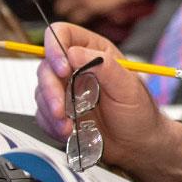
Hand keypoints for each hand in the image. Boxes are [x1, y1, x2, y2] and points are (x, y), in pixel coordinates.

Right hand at [35, 22, 181, 181]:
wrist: (138, 146)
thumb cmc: (139, 113)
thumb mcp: (128, 87)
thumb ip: (104, 66)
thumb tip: (74, 52)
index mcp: (96, 52)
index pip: (64, 35)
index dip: (55, 47)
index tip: (63, 69)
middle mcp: (77, 68)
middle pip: (46, 66)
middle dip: (51, 90)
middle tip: (61, 109)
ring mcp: (66, 90)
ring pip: (41, 92)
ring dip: (51, 111)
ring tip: (69, 127)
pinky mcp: (60, 112)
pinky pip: (42, 114)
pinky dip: (51, 125)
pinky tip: (68, 132)